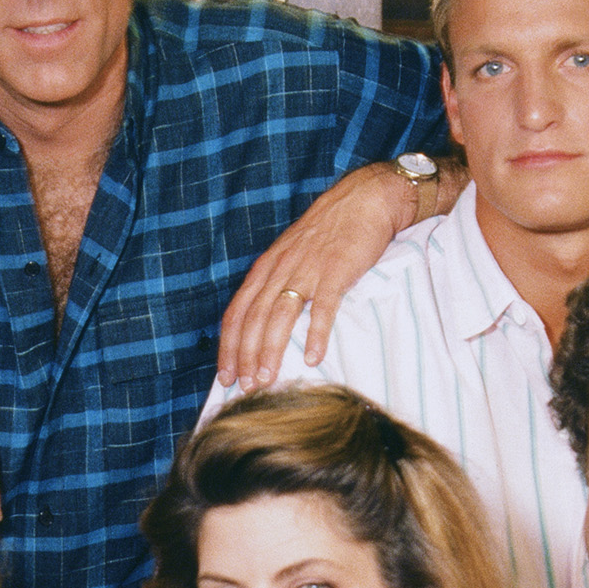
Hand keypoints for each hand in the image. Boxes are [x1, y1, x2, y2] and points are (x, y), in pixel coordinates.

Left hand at [216, 161, 419, 387]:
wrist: (363, 200)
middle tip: (245, 388)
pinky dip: (316, 334)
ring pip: (280, 316)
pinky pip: (323, 307)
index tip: (225, 377)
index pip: (237, 312)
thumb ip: (276, 284)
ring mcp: (307, 270)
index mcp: (266, 268)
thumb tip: (263, 324)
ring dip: (271, 351)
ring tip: (268, 380)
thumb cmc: (328, 232)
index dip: (229, 347)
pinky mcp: (336, 271)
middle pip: (254, 319)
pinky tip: (312, 358)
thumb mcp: (290, 254)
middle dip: (246, 357)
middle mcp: (281, 269)